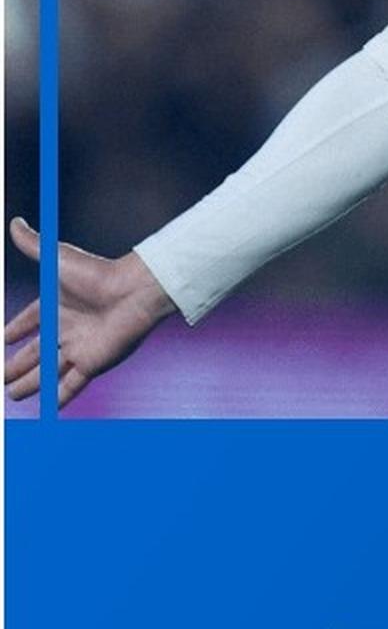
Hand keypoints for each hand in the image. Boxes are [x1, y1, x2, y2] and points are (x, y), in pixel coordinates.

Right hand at [4, 218, 177, 408]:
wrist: (133, 291)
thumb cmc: (97, 274)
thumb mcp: (56, 259)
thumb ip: (33, 244)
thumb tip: (14, 221)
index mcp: (56, 306)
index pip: (29, 322)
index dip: (15, 331)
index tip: (1, 340)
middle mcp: (67, 329)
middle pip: (35, 352)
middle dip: (15, 365)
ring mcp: (80, 348)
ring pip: (47, 371)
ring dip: (30, 383)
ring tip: (12, 394)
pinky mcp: (93, 363)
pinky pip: (72, 385)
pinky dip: (58, 396)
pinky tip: (46, 407)